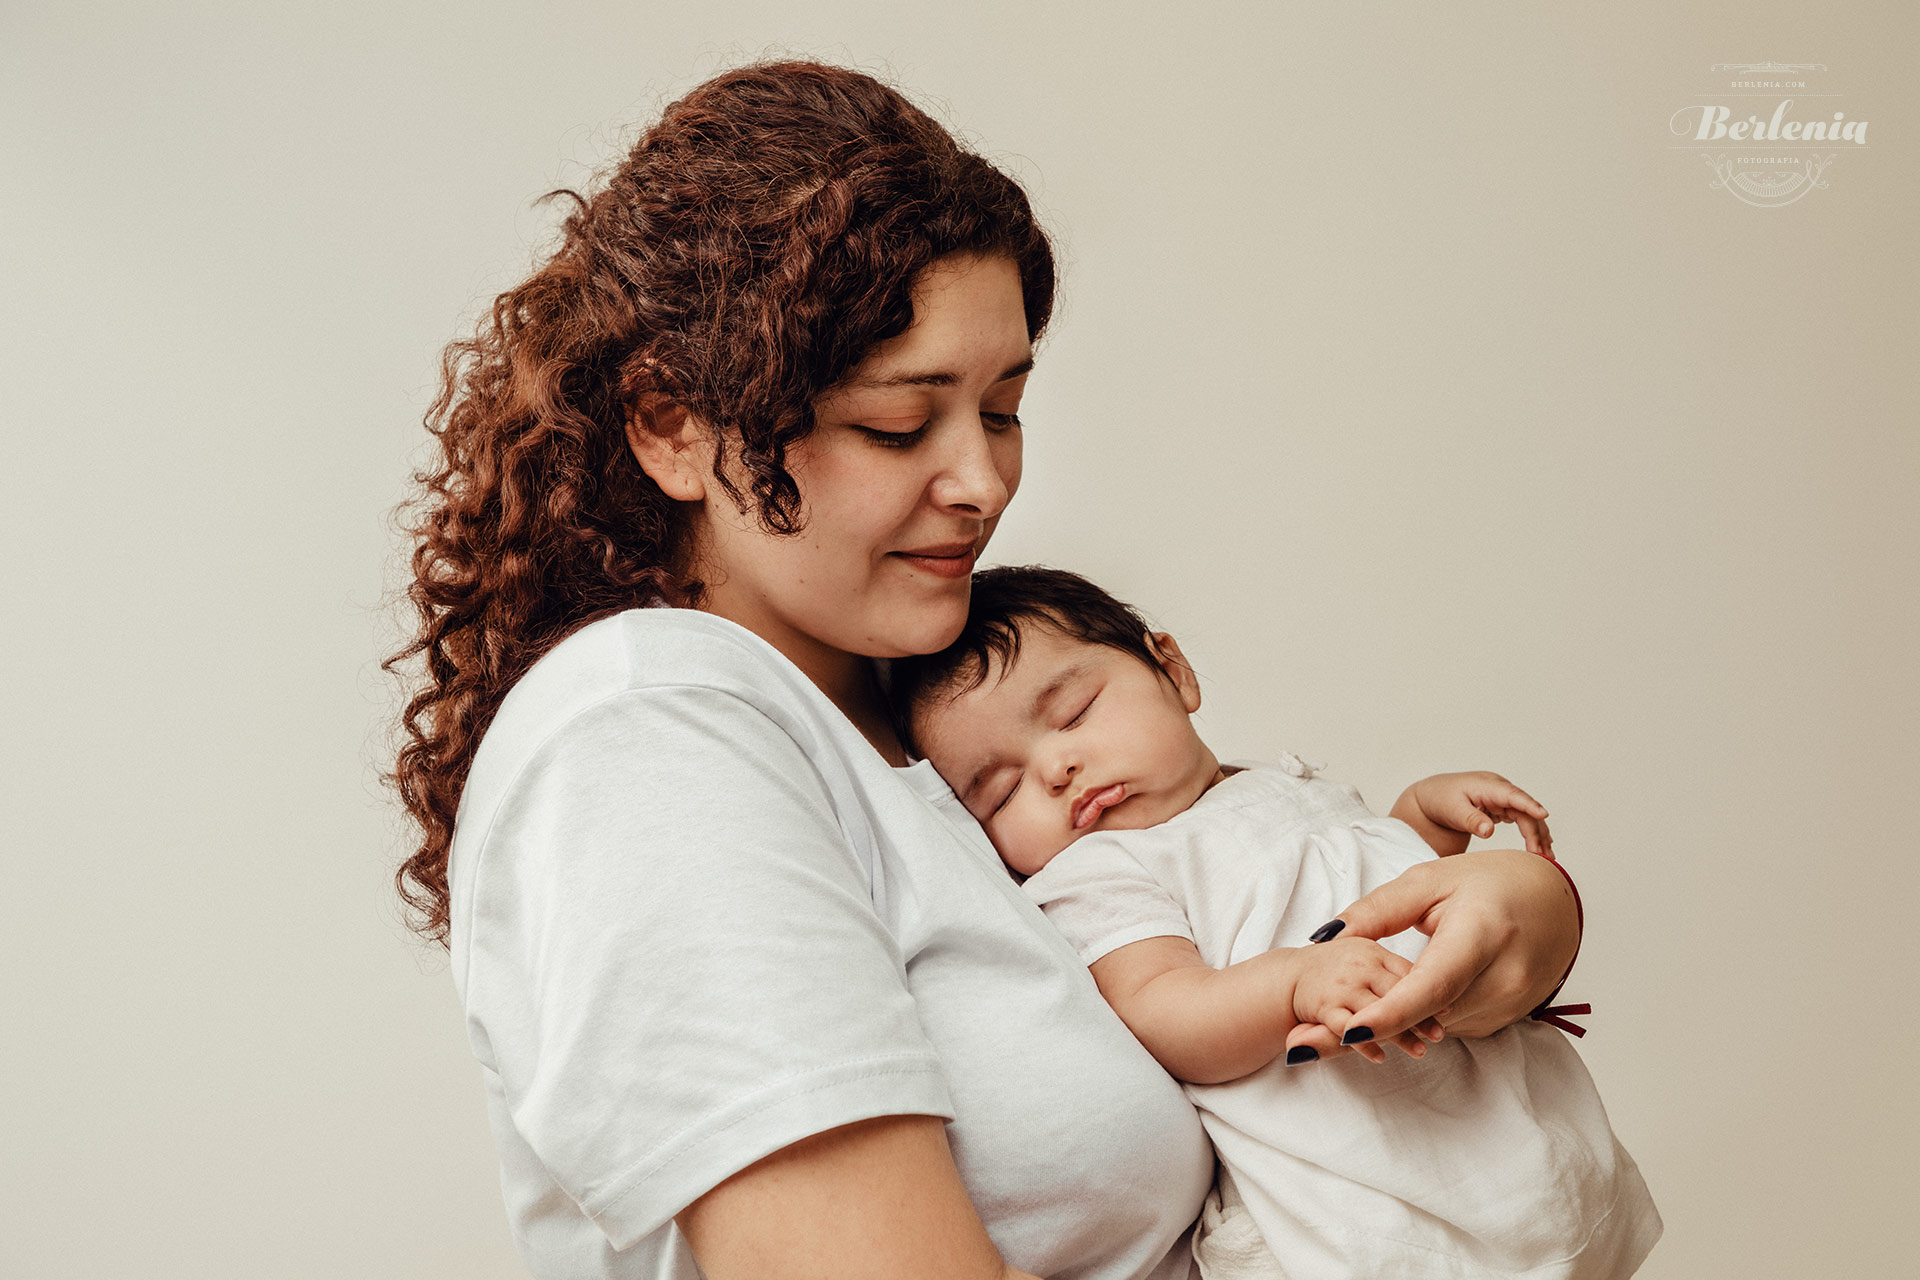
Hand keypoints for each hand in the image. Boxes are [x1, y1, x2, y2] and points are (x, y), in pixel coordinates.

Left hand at [1284, 850, 1578, 1055]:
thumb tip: (1326, 936)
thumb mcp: (1430, 881)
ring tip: (1319, 1035)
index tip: (1348, 1031)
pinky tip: (1376, 1018)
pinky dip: (1411, 1024)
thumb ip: (1378, 910)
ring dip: (1382, 1030)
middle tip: (1298, 1046)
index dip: (1389, 1012)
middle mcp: (1502, 977)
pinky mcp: (1504, 1020)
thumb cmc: (1488, 884)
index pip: (1431, 984)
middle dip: (1362, 1030)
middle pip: (1423, 1017)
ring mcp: (1508, 1005)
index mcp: (1482, 933)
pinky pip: (1446, 1027)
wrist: (1554, 904)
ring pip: (1431, 1027)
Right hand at [1285, 938, 1435, 1064]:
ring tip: (1419, 1051)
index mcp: (1373, 951)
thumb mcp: (1366, 956)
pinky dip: (1365, 1045)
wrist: (1290, 976)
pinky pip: (1347, 1029)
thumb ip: (1393, 969)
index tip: (1447, 1011)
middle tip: (1438, 1035)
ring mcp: (1342, 986)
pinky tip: (1380, 1056)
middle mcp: (1359, 966)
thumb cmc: (1335, 968)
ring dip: (1399, 1036)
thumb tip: (1435, 986)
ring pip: (1376, 1013)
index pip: (1407, 973)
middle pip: (1396, 993)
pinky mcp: (1323, 1005)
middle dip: (1420, 1017)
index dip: (1430, 993)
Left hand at [1412, 771, 1552, 856]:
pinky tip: (1541, 847)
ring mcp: (1501, 798)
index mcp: (1488, 785)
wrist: (1430, 798)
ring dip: (1538, 835)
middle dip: (1536, 832)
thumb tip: (1489, 831)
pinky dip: (1531, 833)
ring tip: (1548, 857)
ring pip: (1526, 816)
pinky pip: (1521, 820)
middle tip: (1542, 856)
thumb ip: (1471, 819)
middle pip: (1524, 810)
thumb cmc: (1440, 800)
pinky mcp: (1500, 808)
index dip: (1529, 805)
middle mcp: (1499, 789)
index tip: (1544, 815)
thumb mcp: (1452, 810)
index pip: (1513, 795)